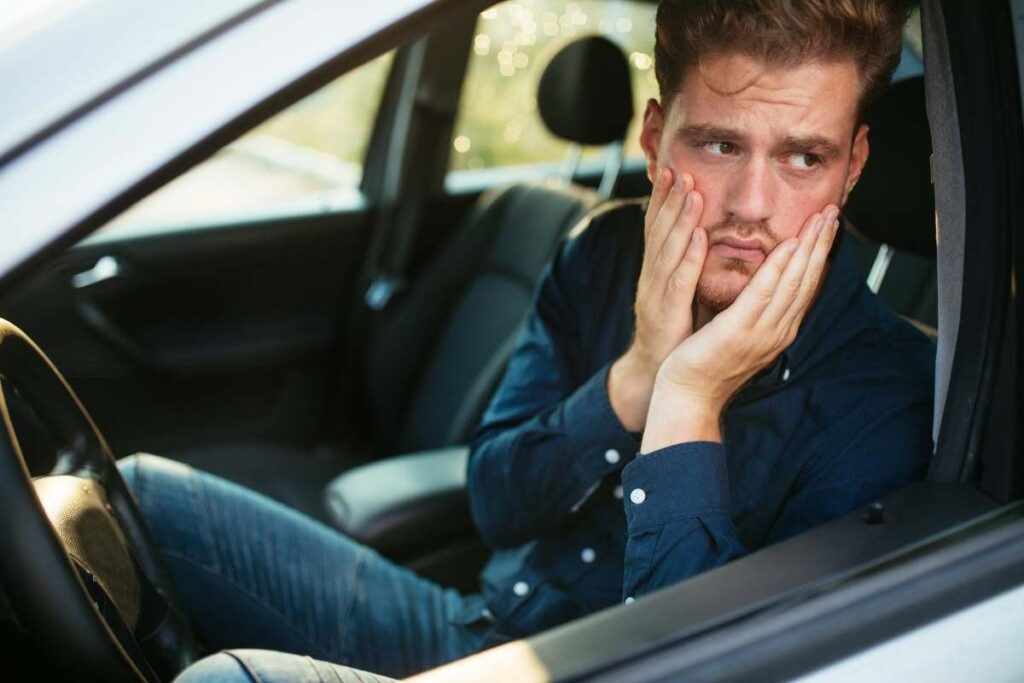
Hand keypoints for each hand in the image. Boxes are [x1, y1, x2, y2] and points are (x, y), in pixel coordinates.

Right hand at [609, 167, 707, 430]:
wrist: (657, 374)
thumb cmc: (674, 333)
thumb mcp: (679, 293)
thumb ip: (686, 267)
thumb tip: (702, 238)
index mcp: (658, 271)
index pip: (659, 228)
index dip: (665, 198)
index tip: (674, 169)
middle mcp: (653, 277)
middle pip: (659, 231)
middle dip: (669, 197)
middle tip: (678, 166)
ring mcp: (657, 294)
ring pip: (668, 249)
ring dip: (679, 218)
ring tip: (690, 189)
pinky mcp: (667, 313)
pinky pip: (678, 281)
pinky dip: (687, 257)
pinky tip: (697, 238)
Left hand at [640, 204, 840, 451]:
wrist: (687, 395)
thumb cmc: (705, 363)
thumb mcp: (737, 331)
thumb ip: (753, 310)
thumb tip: (762, 284)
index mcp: (778, 330)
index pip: (805, 286)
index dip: (819, 254)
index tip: (827, 225)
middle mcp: (777, 330)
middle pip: (807, 280)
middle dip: (822, 244)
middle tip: (833, 211)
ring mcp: (761, 332)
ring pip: (793, 282)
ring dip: (809, 248)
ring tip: (820, 219)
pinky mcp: (739, 331)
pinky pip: (762, 293)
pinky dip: (778, 268)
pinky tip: (789, 245)